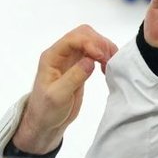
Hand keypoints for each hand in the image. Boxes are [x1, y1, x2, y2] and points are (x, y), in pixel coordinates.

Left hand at [11, 26, 118, 155]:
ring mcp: (71, 60)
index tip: (102, 57)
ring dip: (103, 49)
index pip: (72, 39)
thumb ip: (74, 77)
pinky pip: (93, 54)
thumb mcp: (58, 96)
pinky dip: (103, 57)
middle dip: (99, 43)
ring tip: (111, 65)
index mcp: (52, 57)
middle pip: (83, 35)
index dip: (90, 43)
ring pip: (90, 42)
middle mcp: (61, 54)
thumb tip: (90, 61)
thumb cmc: (47, 110)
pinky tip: (107, 69)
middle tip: (109, 61)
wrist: (46, 122)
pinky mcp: (79, 68)